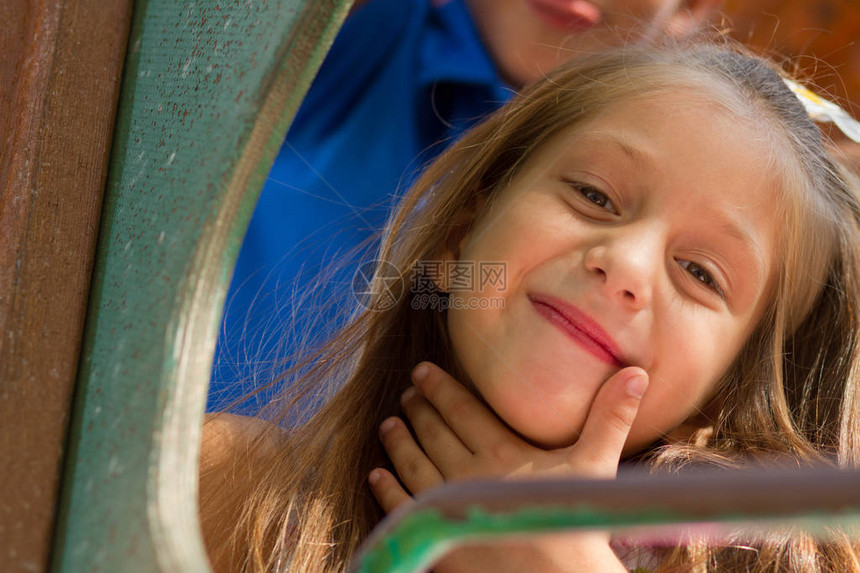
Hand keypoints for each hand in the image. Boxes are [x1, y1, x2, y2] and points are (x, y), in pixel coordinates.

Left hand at [369, 361, 648, 511]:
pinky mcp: (440, 536)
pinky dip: (387, 488)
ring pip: (413, 464)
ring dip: (398, 442)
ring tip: (388, 424)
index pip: (460, 409)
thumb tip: (638, 373)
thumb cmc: (578, 521)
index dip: (439, 387)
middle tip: (406, 393)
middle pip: (433, 432)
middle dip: (417, 409)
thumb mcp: (596, 466)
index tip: (422, 372)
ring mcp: (449, 506)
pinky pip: (404, 507)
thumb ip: (609, 417)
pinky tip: (377, 474)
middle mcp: (468, 474)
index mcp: (500, 451)